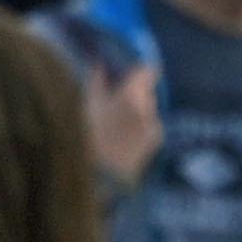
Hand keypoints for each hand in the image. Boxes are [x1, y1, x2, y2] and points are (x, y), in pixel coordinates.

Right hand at [84, 55, 161, 185]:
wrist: (100, 178)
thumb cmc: (86, 138)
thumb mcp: (87, 105)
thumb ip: (96, 81)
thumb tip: (100, 63)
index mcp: (130, 96)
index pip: (146, 70)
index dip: (138, 67)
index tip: (128, 68)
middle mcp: (148, 109)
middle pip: (146, 89)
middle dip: (133, 89)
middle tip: (114, 93)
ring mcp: (153, 126)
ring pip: (147, 107)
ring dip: (135, 106)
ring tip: (114, 117)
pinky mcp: (154, 141)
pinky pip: (149, 122)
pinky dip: (138, 122)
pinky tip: (121, 132)